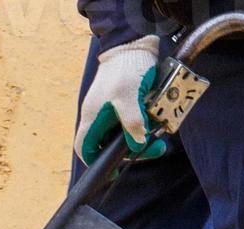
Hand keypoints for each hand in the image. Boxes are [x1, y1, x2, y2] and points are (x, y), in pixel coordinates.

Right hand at [77, 36, 160, 160]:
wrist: (133, 42)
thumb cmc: (126, 68)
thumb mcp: (130, 98)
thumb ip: (133, 124)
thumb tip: (137, 145)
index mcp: (93, 117)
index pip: (85, 148)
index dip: (95, 162)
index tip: (113, 170)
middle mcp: (98, 115)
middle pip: (108, 143)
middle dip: (130, 149)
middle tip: (152, 149)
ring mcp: (109, 108)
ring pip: (121, 132)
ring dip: (139, 136)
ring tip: (158, 135)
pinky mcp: (121, 100)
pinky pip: (129, 119)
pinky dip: (141, 123)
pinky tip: (154, 120)